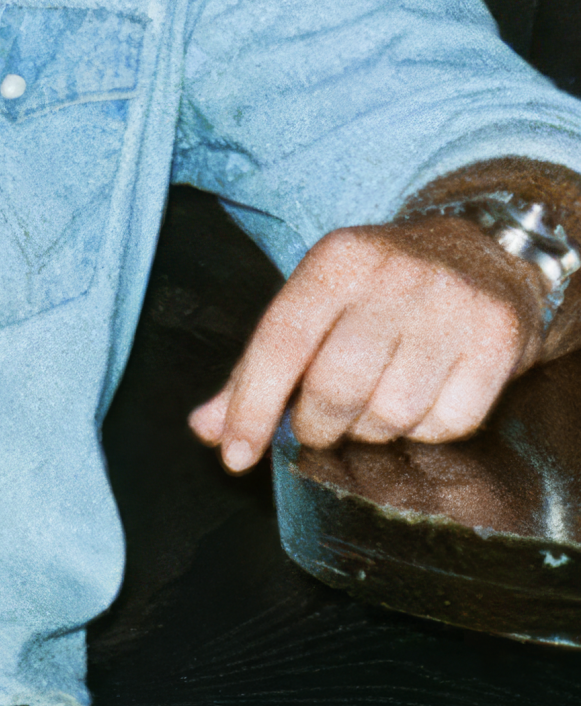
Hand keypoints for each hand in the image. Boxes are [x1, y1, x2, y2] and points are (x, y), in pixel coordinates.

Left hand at [189, 210, 548, 472]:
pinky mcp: (499, 339)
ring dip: (371, 430)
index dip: (252, 406)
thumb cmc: (378, 288)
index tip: (235, 454)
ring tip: (370, 406)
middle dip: (317, 425)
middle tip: (319, 424)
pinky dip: (425, 431)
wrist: (482, 251)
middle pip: (336, 387)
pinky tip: (419, 402)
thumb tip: (207, 429)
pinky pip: (449, 423)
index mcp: (336, 262)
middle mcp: (394, 278)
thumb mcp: (312, 301)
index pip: (280, 344)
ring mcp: (452, 306)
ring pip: (392, 413)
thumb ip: (257, 366)